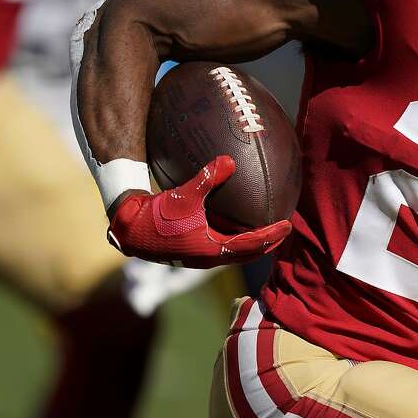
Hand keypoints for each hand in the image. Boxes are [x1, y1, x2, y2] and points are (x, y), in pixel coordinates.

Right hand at [106, 155, 291, 267]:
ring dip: (252, 243)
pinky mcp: (191, 250)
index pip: (251, 245)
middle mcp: (208, 257)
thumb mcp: (184, 194)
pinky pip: (221, 246)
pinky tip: (234, 222)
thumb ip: (208, 177)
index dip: (271, 235)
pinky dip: (235, 237)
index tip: (288, 225)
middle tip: (283, 229)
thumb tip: (230, 160)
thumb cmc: (156, 215)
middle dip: (267, 243)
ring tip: (265, 228)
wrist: (129, 229)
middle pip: (247, 254)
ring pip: (234, 252)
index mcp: (211, 249)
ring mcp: (200, 256)